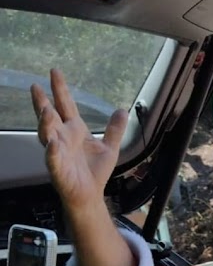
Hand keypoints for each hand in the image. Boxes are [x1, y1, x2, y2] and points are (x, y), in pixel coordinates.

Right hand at [31, 69, 127, 211]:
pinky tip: (52, 144)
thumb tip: (123, 110)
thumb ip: (114, 129)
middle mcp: (62, 138)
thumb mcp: (109, 147)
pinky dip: (52, 152)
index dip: (60, 89)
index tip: (55, 71)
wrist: (90, 194)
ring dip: (45, 123)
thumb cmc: (94, 171)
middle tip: (36, 87)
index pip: (66, 105)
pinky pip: (53, 159)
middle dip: (43, 102)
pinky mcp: (58, 169)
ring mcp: (58, 152)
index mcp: (74, 130)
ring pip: (47, 135)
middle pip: (50, 116)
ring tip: (46, 110)